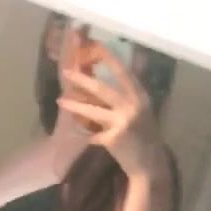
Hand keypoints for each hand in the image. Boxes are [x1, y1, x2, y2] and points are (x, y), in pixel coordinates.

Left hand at [57, 46, 167, 179]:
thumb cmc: (145, 138)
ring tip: (60, 100)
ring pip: (93, 110)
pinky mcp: (113, 138)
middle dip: (83, 79)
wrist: (150, 164)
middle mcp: (133, 106)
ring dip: (75, 105)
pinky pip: (93, 133)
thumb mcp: (143, 112)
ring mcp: (122, 122)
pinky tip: (79, 133)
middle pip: (103, 89)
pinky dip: (86, 133)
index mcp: (141, 97)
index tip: (96, 46)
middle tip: (67, 72)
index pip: (123, 73)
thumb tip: (109, 83)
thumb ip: (130, 97)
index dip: (109, 59)